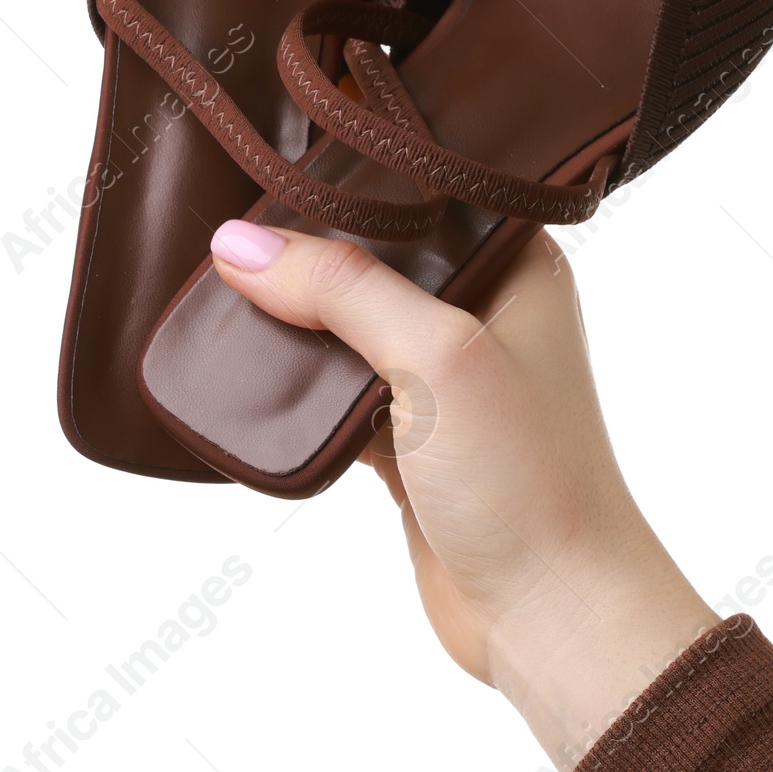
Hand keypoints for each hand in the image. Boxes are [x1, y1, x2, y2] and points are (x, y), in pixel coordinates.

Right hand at [208, 220, 715, 771]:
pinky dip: (296, 388)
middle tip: (230, 226)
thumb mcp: (437, 358)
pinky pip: (337, 394)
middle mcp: (487, 312)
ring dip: (296, 322)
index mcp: (518, 266)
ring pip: (350, 328)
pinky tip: (246, 371)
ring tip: (221, 289)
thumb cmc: (530, 480)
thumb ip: (344, 291)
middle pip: (377, 258)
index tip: (277, 157)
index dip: (356, 175)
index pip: (427, 189)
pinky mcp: (412, 443)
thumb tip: (241, 244)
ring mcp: (447, 381)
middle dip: (310, 251)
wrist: (551, 613)